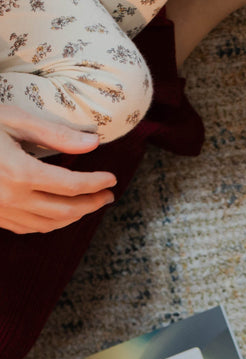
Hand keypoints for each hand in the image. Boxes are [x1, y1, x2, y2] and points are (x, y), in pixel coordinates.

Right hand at [0, 106, 115, 233]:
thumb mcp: (14, 120)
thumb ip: (56, 134)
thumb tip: (94, 142)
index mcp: (19, 173)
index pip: (72, 186)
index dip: (96, 184)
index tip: (112, 179)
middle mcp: (11, 198)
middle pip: (66, 210)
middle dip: (92, 204)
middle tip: (108, 195)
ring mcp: (1, 211)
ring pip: (50, 224)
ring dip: (75, 216)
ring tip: (90, 204)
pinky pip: (30, 227)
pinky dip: (52, 222)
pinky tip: (61, 212)